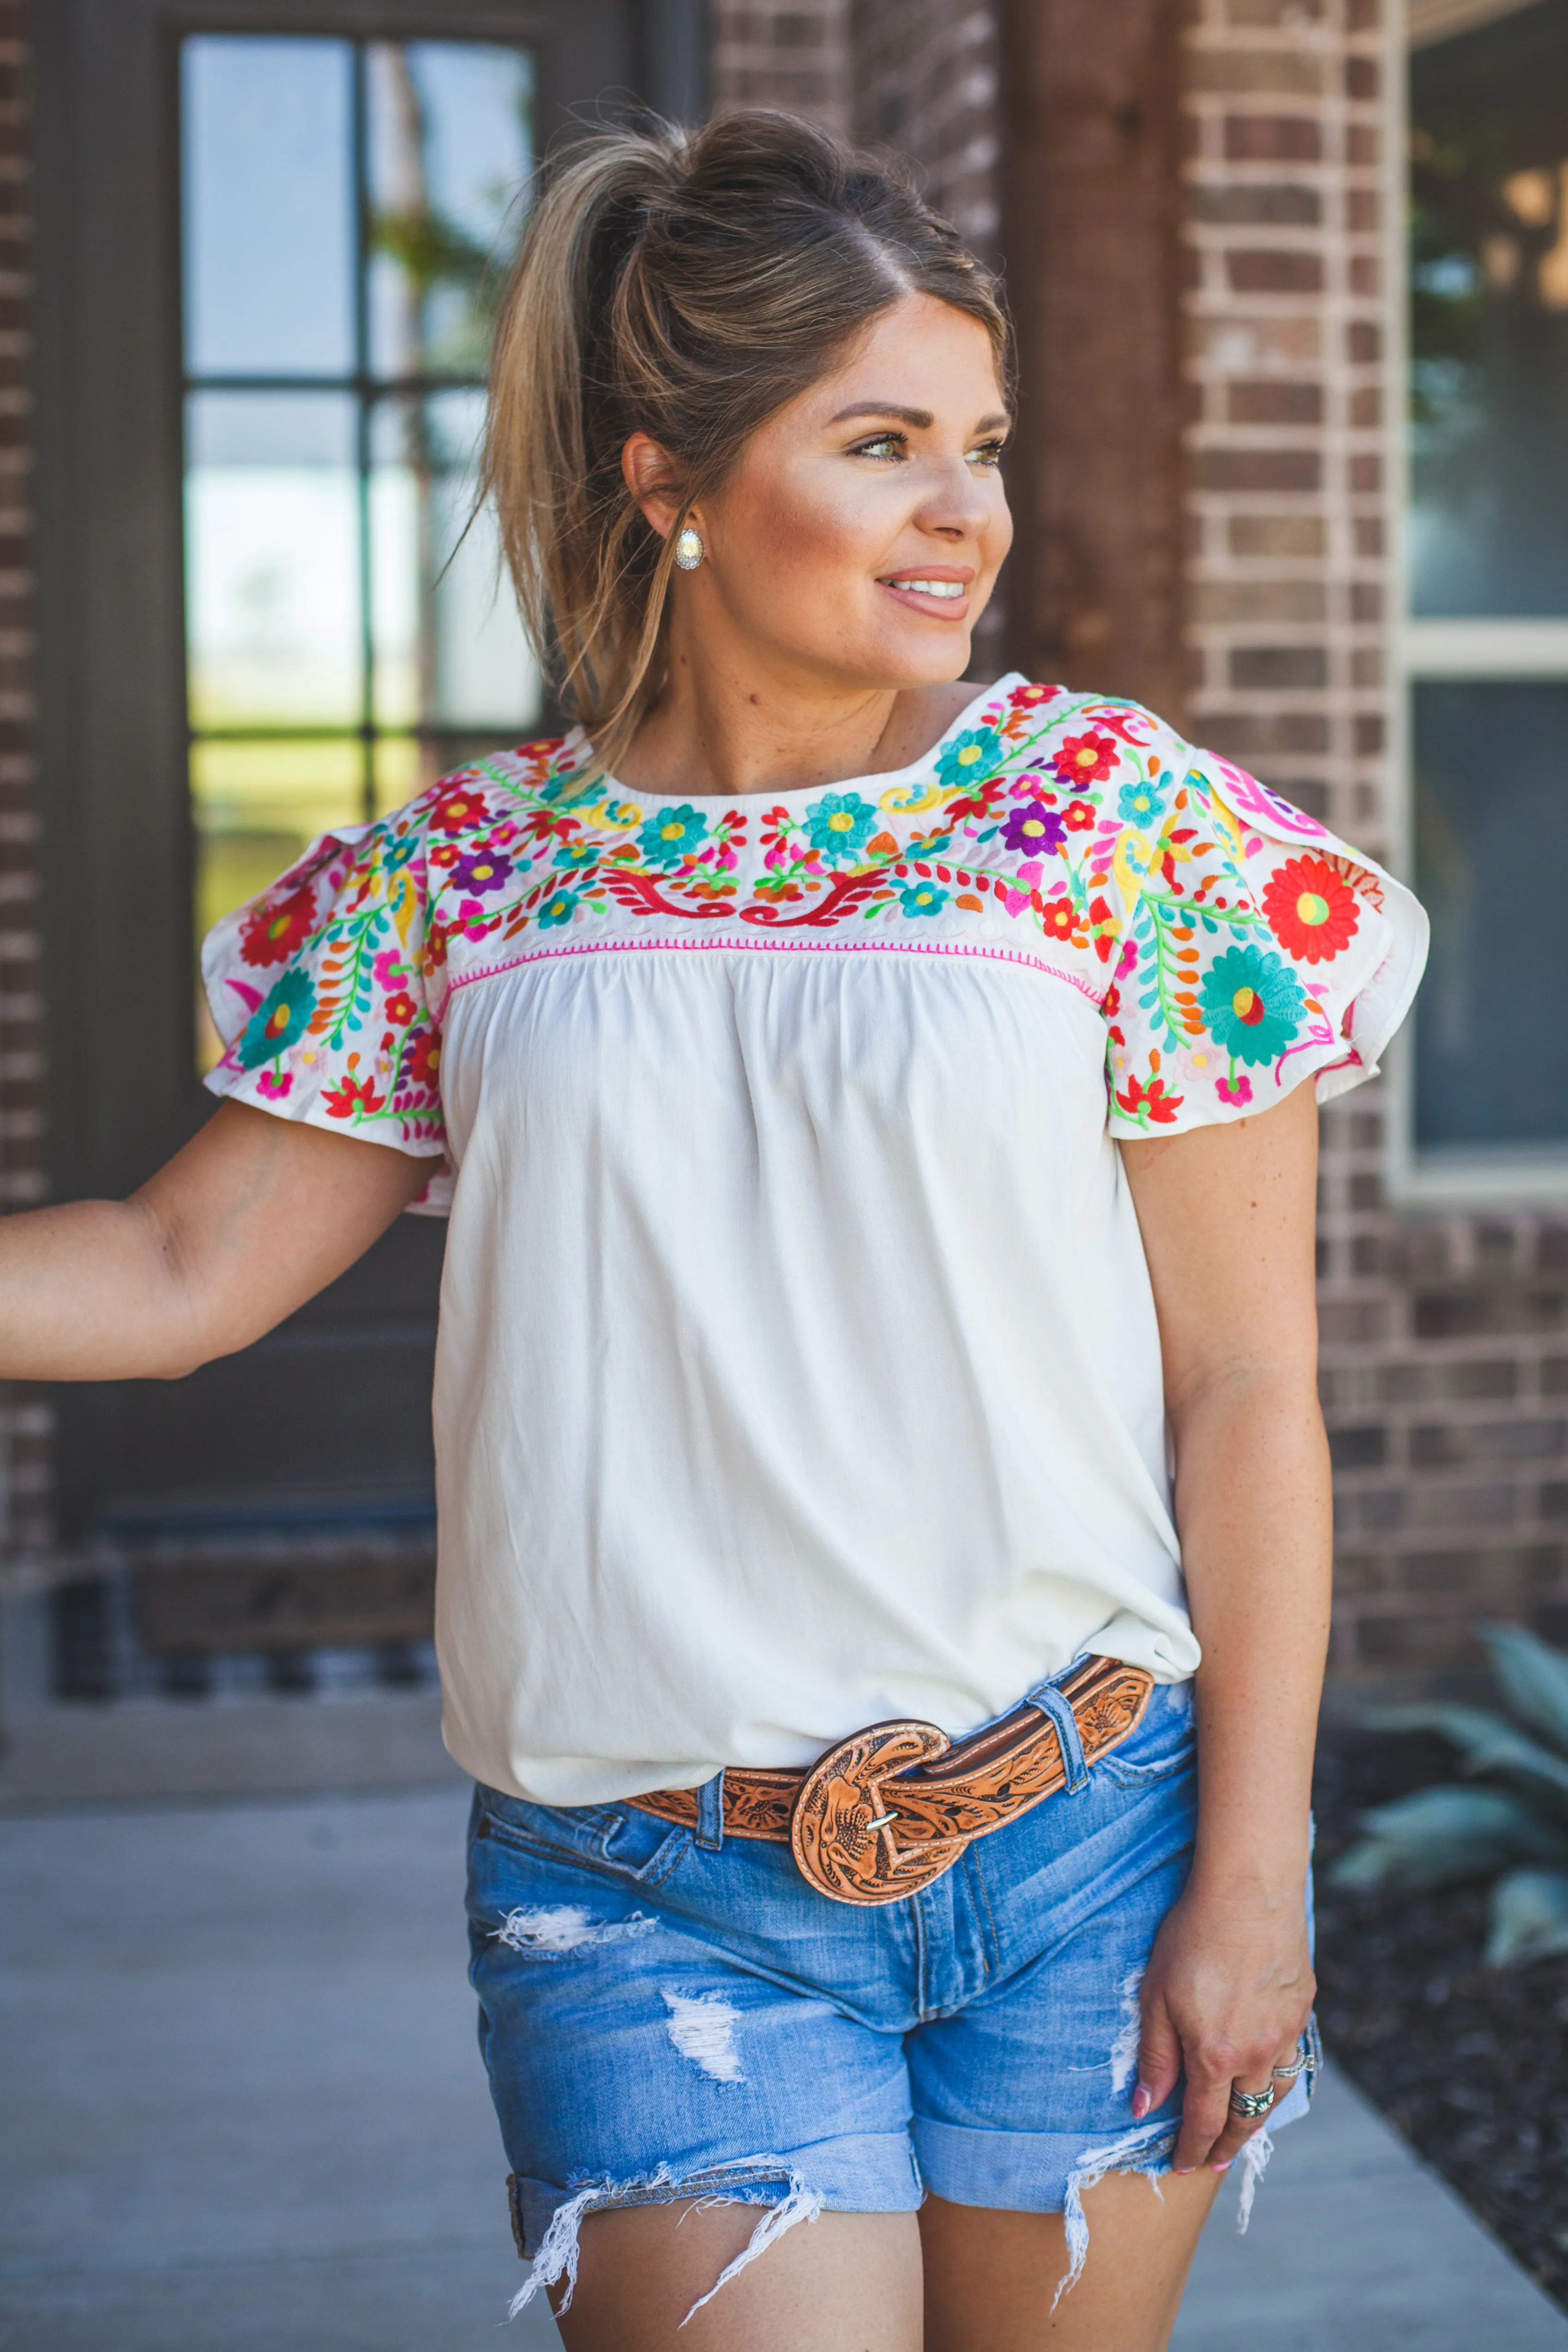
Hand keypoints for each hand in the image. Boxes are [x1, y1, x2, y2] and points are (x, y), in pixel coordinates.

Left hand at [1131, 1875, 1313, 2174]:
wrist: (1248, 1891)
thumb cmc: (1192, 1936)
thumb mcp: (1156, 1996)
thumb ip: (1155, 2056)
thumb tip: (1145, 2107)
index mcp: (1215, 2055)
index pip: (1204, 2122)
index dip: (1192, 2149)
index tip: (1182, 2166)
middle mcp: (1256, 2053)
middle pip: (1244, 2118)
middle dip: (1226, 2146)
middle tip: (1214, 2162)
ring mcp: (1284, 2032)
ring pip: (1274, 2093)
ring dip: (1256, 2117)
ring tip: (1241, 2129)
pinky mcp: (1302, 2008)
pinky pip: (1292, 2058)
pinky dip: (1278, 2078)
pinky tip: (1268, 2077)